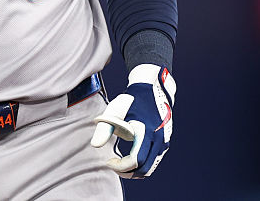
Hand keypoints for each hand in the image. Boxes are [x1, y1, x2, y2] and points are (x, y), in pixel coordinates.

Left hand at [91, 64, 174, 178]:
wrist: (152, 88)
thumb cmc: (131, 100)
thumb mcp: (115, 110)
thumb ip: (104, 128)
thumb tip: (95, 145)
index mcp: (147, 132)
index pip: (135, 161)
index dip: (120, 166)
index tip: (108, 161)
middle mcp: (159, 139)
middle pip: (144, 169)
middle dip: (127, 172)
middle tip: (113, 166)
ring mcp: (164, 142)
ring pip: (150, 167)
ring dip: (135, 170)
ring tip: (119, 163)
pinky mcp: (164, 142)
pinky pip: (154, 161)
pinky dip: (141, 164)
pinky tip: (128, 158)